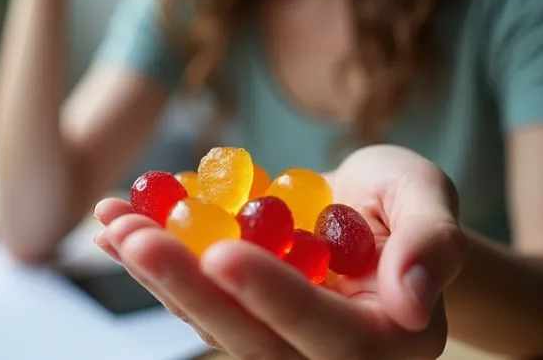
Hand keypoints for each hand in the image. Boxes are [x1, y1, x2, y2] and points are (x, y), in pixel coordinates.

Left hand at [93, 145, 466, 358]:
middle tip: (137, 238)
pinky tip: (113, 222)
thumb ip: (432, 243)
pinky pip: (189, 295)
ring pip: (209, 319)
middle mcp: (320, 354)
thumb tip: (413, 299)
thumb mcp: (426, 200)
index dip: (273, 294)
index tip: (221, 253)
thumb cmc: (404, 201)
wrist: (366, 210)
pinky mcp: (234, 313)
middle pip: (250, 338)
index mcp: (383, 341)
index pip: (324, 328)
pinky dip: (148, 261)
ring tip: (113, 221)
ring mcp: (271, 337)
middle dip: (188, 286)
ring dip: (155, 273)